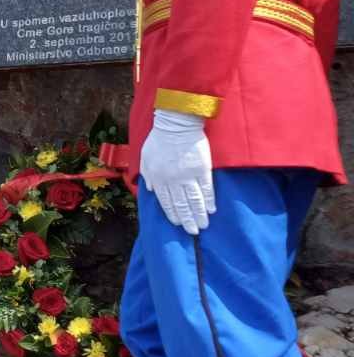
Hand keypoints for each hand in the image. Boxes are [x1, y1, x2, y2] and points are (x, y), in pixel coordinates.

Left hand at [140, 109, 215, 235]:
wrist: (176, 124)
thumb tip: (150, 190)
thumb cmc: (159, 139)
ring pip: (194, 200)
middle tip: (193, 231)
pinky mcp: (202, 170)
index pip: (165, 202)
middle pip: (181, 204)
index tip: (178, 224)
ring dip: (199, 215)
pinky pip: (206, 189)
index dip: (172, 214)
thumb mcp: (145, 157)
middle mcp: (172, 180)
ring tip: (203, 225)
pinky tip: (211, 210)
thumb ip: (147, 175)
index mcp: (158, 178)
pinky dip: (209, 200)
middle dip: (187, 220)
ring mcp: (188, 175)